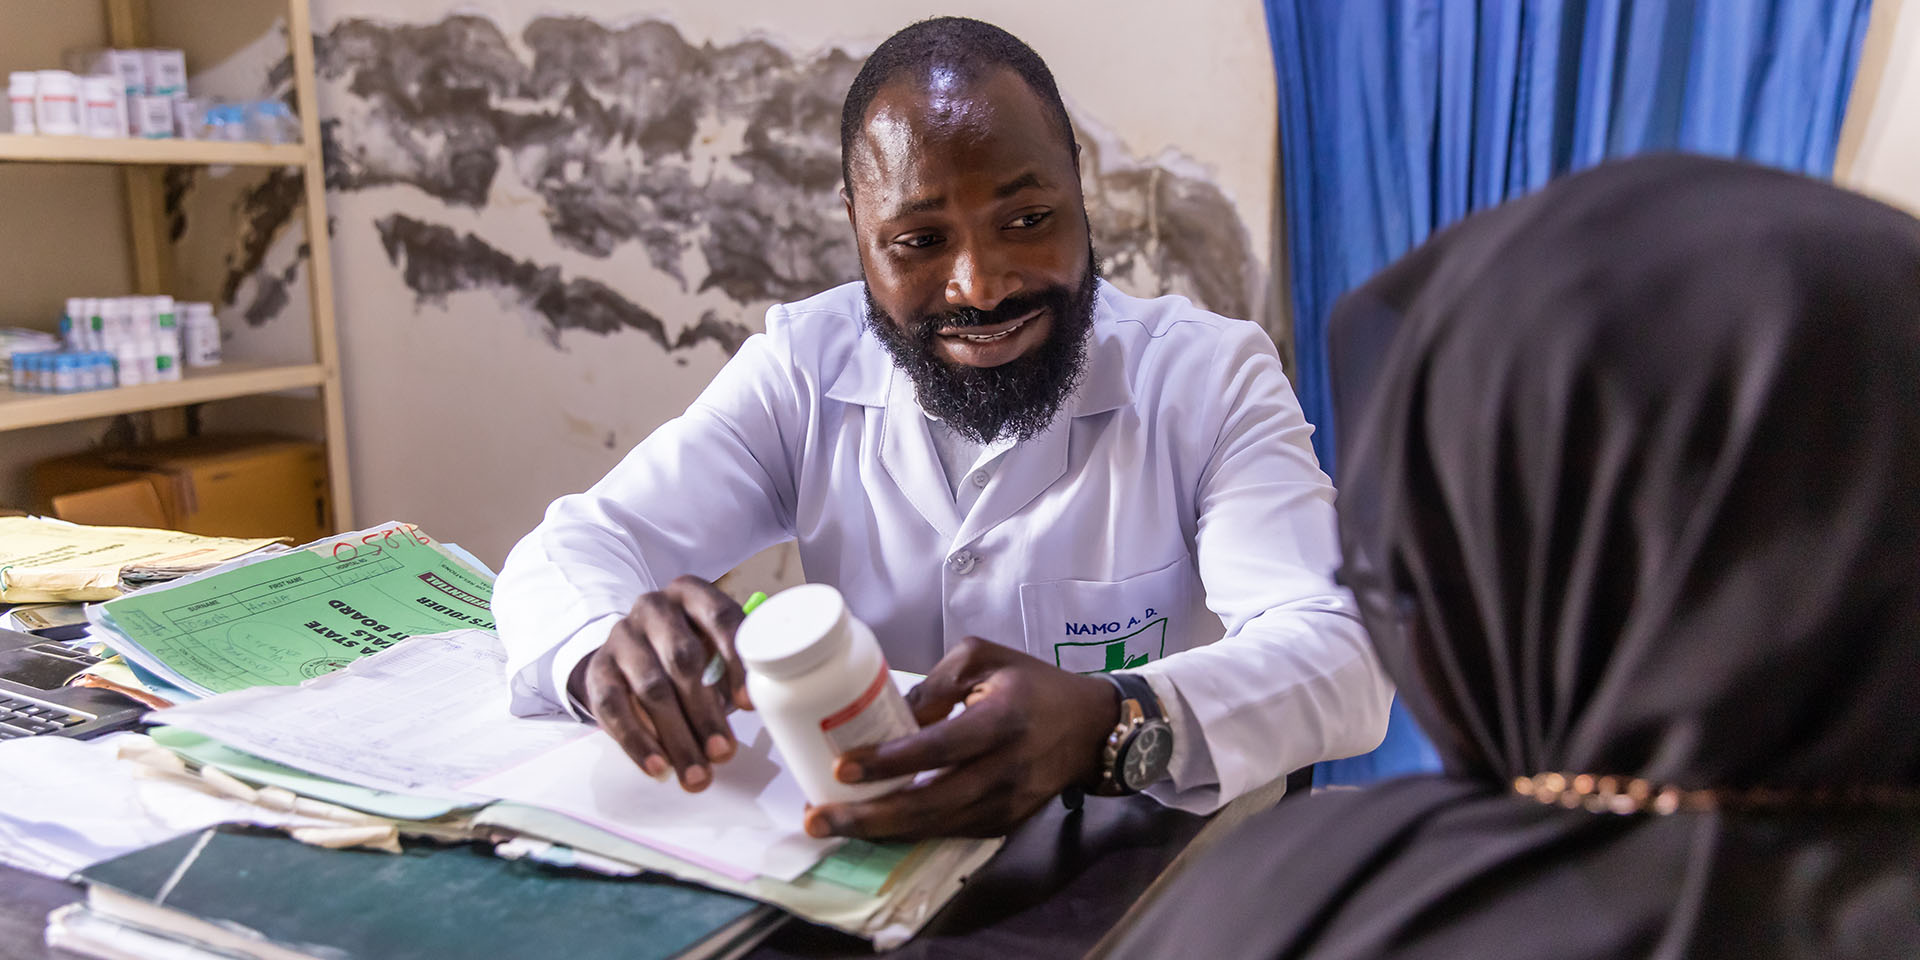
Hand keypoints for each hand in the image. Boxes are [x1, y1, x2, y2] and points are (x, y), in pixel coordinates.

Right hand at [568, 575, 751, 791]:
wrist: (628, 654)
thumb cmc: (686, 653)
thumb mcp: (712, 648)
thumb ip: (733, 672)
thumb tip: (754, 715)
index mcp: (692, 594)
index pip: (721, 619)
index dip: (736, 664)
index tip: (748, 706)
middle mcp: (654, 608)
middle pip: (684, 659)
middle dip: (706, 713)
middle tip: (723, 753)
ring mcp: (622, 636)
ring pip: (652, 688)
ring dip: (678, 736)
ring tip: (697, 773)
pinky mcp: (598, 668)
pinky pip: (615, 708)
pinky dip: (638, 742)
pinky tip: (659, 767)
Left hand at [803, 636, 1119, 840]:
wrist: (1090, 729)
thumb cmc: (1033, 685)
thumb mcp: (985, 658)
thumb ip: (936, 683)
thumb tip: (892, 718)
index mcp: (1002, 721)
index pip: (940, 748)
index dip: (891, 761)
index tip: (844, 766)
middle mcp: (1005, 771)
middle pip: (930, 804)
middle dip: (868, 816)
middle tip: (817, 818)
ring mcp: (1005, 805)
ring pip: (934, 827)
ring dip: (878, 830)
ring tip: (830, 823)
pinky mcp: (1003, 824)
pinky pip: (947, 832)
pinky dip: (905, 832)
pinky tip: (870, 825)